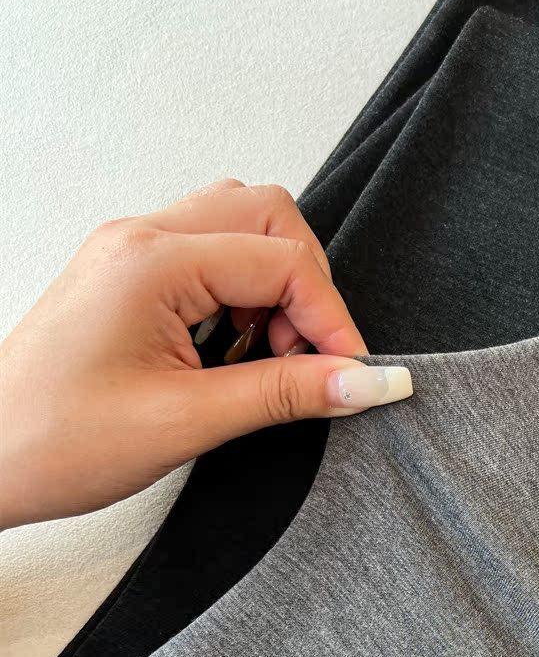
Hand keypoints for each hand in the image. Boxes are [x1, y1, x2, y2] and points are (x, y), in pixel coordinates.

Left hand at [0, 178, 411, 527]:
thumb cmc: (56, 441)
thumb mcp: (187, 422)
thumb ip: (286, 393)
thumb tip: (365, 382)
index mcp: (151, 262)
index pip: (282, 261)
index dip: (332, 320)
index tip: (352, 376)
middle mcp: (140, 240)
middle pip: (266, 216)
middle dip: (308, 286)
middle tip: (311, 358)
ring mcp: (132, 253)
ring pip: (239, 227)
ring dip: (275, 286)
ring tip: (271, 356)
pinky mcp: (129, 278)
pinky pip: (208, 256)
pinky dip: (242, 296)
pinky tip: (236, 352)